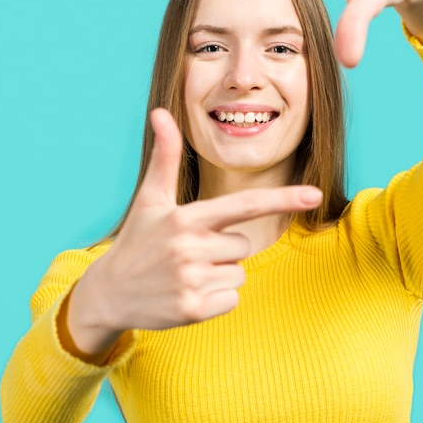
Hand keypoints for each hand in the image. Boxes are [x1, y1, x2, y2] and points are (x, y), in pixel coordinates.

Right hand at [63, 108, 321, 359]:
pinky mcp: (193, 310)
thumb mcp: (150, 199)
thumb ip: (165, 157)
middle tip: (187, 254)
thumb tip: (161, 112)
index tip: (314, 195)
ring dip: (219, 275)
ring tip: (184, 274)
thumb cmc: (136, 240)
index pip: (244, 205)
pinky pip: (232, 299)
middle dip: (222, 250)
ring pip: (239, 274)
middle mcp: (190, 247)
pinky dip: (215, 300)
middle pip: (243, 246)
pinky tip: (186, 295)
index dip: (282, 198)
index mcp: (186, 218)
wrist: (107, 293)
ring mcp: (191, 280)